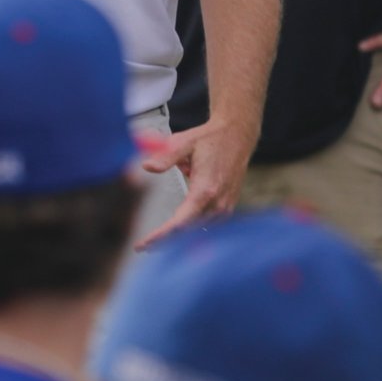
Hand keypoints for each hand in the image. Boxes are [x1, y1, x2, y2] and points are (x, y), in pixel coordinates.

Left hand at [135, 116, 254, 249]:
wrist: (238, 135)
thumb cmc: (212, 138)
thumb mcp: (184, 142)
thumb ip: (165, 157)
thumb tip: (147, 166)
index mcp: (205, 189)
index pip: (180, 223)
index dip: (160, 236)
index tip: (143, 244)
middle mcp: (217, 202)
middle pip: (187, 232)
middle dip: (165, 240)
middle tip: (144, 246)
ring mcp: (225, 206)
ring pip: (197, 231)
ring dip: (179, 234)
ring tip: (158, 238)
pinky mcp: (228, 207)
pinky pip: (207, 225)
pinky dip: (192, 228)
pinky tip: (180, 226)